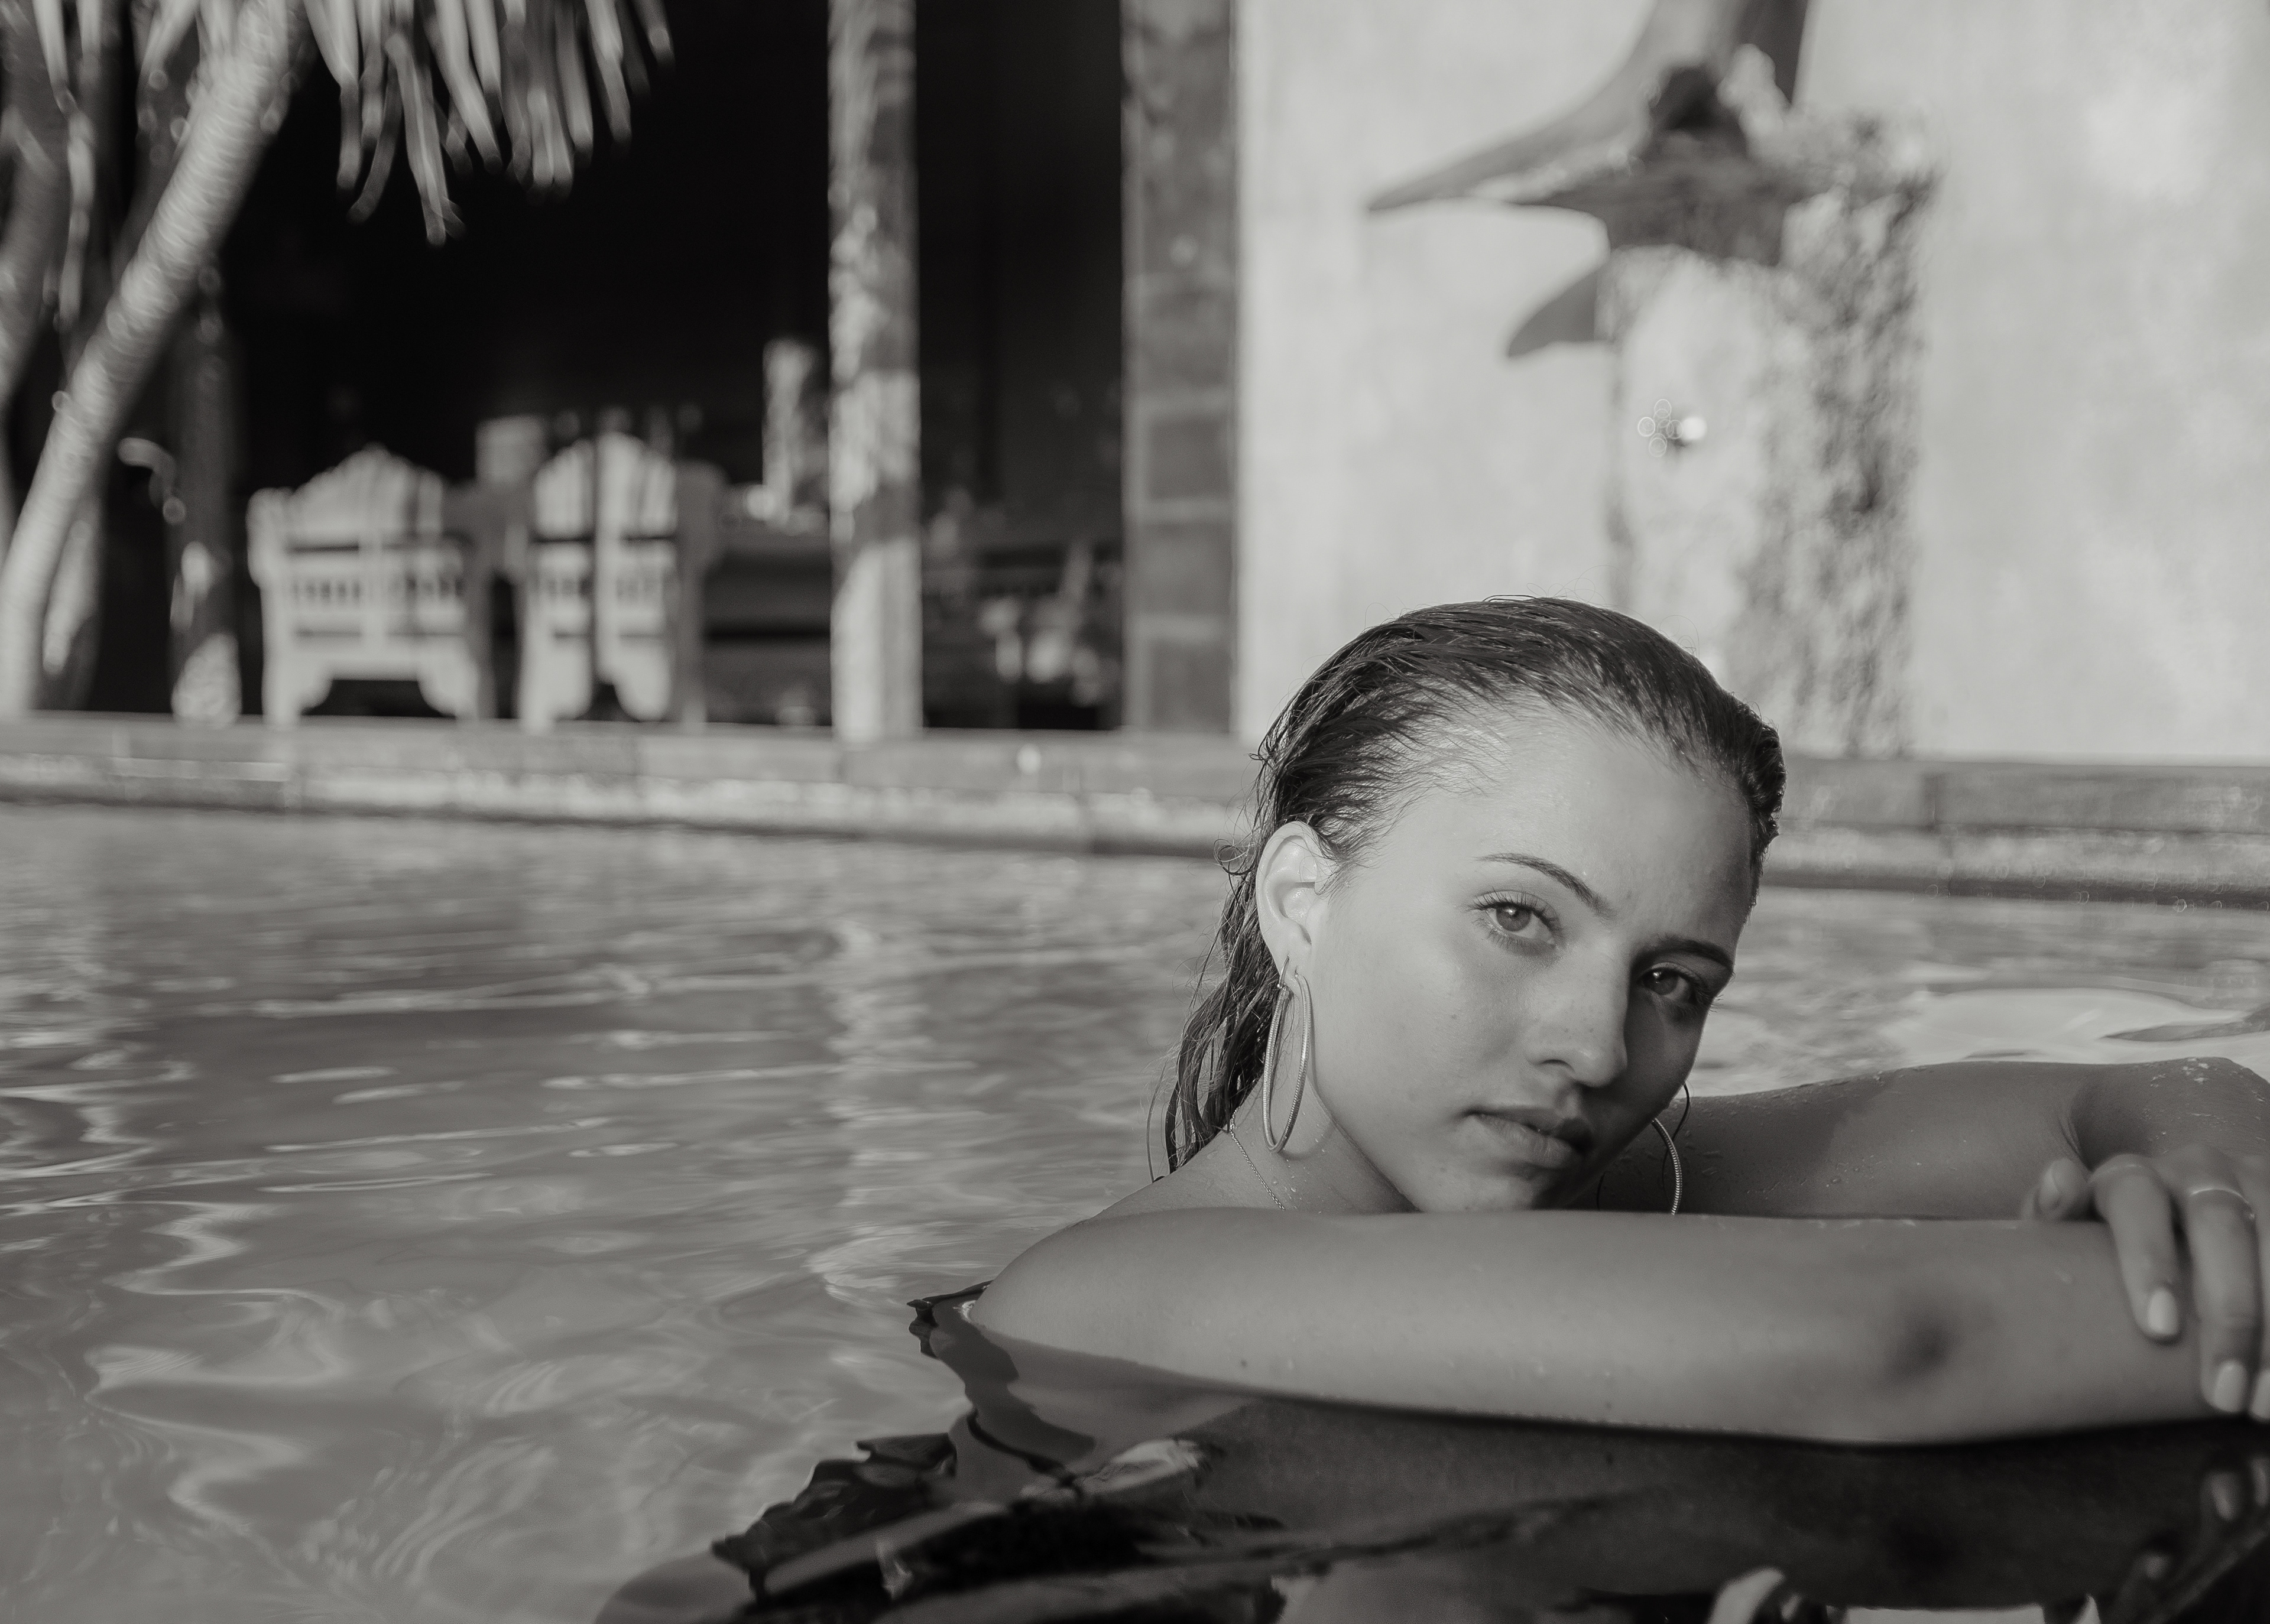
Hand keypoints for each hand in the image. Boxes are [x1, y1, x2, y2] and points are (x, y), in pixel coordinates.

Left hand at [2024, 1147, 2269, 1417]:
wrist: (2177, 1221)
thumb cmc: (2110, 1247)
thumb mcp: (2075, 1234)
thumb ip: (2052, 1214)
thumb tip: (2061, 1177)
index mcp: (2133, 1177)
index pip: (2135, 1199)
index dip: (2147, 1258)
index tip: (2158, 1329)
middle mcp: (2199, 1172)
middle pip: (2220, 1227)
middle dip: (2230, 1313)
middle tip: (2222, 1393)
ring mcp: (2257, 1184)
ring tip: (2264, 1403)